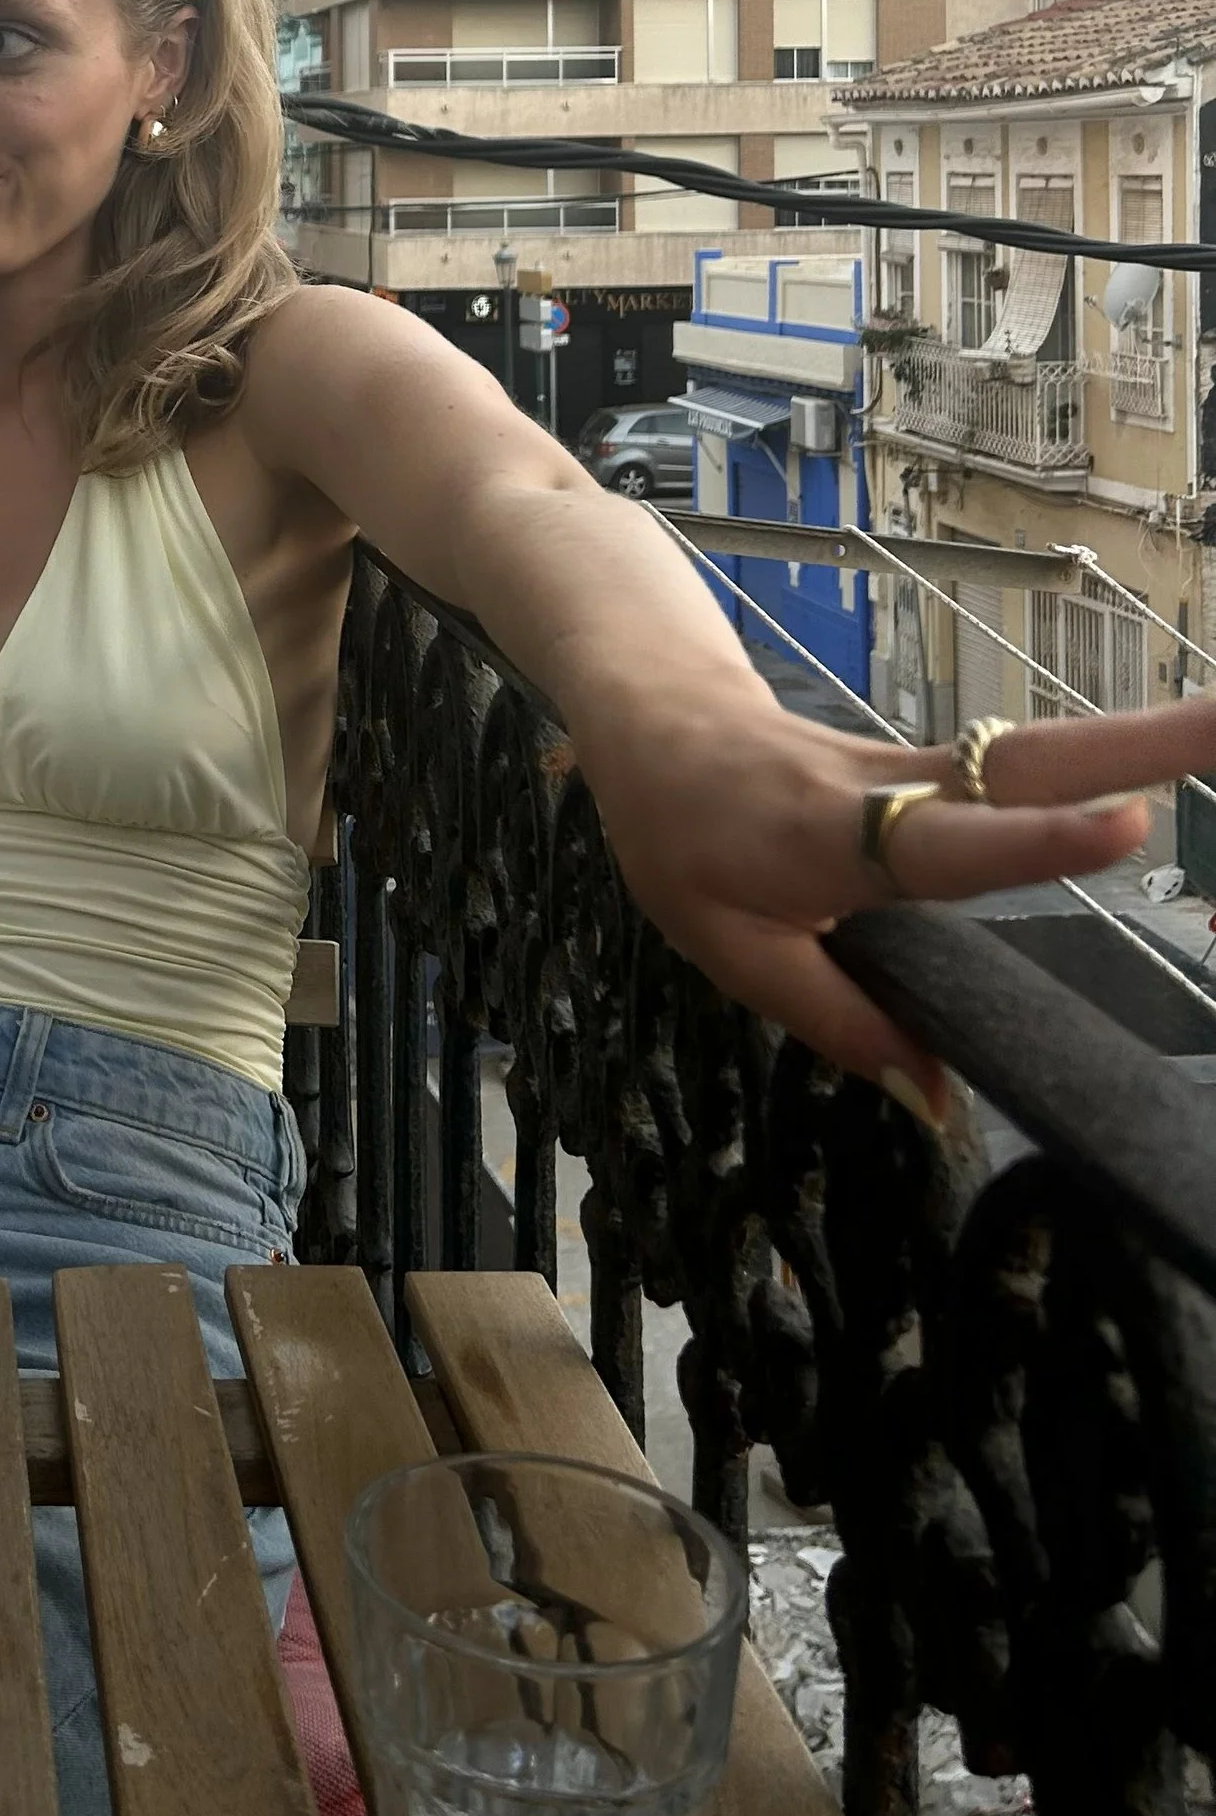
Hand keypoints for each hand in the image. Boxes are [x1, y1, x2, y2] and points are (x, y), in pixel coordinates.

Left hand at [570, 682, 1215, 1114]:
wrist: (653, 715)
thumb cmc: (679, 833)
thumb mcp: (725, 948)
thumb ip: (836, 1021)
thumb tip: (937, 1100)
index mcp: (832, 839)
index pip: (947, 842)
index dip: (1034, 840)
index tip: (1129, 824)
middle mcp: (892, 789)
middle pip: (1027, 764)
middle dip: (1145, 742)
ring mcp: (919, 765)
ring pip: (1040, 750)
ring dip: (1150, 735)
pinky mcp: (933, 763)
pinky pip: (1025, 762)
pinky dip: (1110, 751)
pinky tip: (1182, 746)